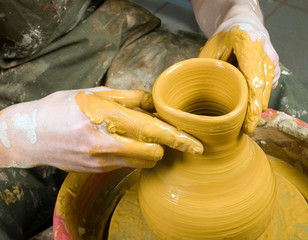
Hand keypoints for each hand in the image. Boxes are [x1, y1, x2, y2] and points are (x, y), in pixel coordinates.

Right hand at [0, 87, 202, 171]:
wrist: (31, 136)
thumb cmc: (60, 108)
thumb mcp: (93, 94)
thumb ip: (128, 99)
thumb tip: (154, 103)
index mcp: (106, 119)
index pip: (152, 131)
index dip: (178, 138)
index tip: (197, 145)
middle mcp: (106, 144)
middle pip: (154, 152)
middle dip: (164, 144)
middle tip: (161, 131)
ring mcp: (102, 162)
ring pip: (143, 161)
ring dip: (150, 150)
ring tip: (139, 135)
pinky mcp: (98, 171)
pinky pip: (128, 165)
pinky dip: (134, 154)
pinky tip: (122, 142)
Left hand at [194, 0, 279, 133]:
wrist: (242, 21)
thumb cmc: (224, 37)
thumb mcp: (211, 50)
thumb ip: (211, 70)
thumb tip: (206, 98)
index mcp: (247, 42)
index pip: (252, 78)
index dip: (251, 104)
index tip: (248, 123)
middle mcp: (264, 50)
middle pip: (263, 87)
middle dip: (256, 111)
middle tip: (247, 129)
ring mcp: (272, 58)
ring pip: (269, 89)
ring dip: (259, 106)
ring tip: (248, 123)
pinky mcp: (275, 65)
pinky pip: (270, 85)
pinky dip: (262, 98)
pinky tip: (252, 109)